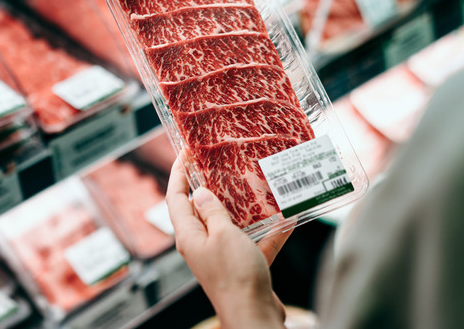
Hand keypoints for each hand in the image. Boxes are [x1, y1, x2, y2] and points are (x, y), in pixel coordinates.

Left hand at [166, 157, 285, 328]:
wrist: (254, 315)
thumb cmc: (235, 275)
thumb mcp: (222, 235)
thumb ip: (212, 212)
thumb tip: (200, 192)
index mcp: (188, 236)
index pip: (176, 197)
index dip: (178, 172)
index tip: (185, 152)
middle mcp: (201, 244)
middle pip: (201, 209)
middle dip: (211, 186)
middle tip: (222, 162)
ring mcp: (222, 256)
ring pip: (230, 224)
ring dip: (243, 207)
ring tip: (256, 184)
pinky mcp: (242, 266)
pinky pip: (254, 242)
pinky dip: (269, 232)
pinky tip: (287, 218)